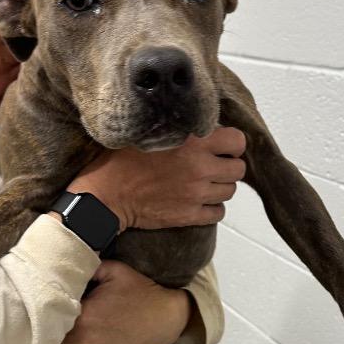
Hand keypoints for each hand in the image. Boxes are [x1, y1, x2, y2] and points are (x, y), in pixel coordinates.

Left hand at [54, 261, 193, 343]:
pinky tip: (88, 339)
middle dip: (58, 325)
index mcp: (83, 320)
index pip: (53, 317)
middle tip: (67, 313)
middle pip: (55, 337)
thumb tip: (64, 266)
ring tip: (76, 327)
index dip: (54, 309)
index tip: (59, 301)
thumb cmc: (140, 292)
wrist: (167, 318)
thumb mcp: (113, 270)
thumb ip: (85, 267)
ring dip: (65, 341)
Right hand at [67, 127, 245, 230]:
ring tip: (204, 184)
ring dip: (220, 187)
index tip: (223, 147)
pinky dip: (212, 208)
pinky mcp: (190, 215)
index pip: (238, 140)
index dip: (233, 144)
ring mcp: (196, 193)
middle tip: (213, 167)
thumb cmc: (120, 161)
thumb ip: (178, 128)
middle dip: (228, 167)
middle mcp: (200, 167)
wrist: (105, 196)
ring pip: (230, 191)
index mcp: (192, 141)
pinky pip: (218, 213)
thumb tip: (198, 128)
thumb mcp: (148, 131)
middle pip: (238, 169)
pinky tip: (198, 201)